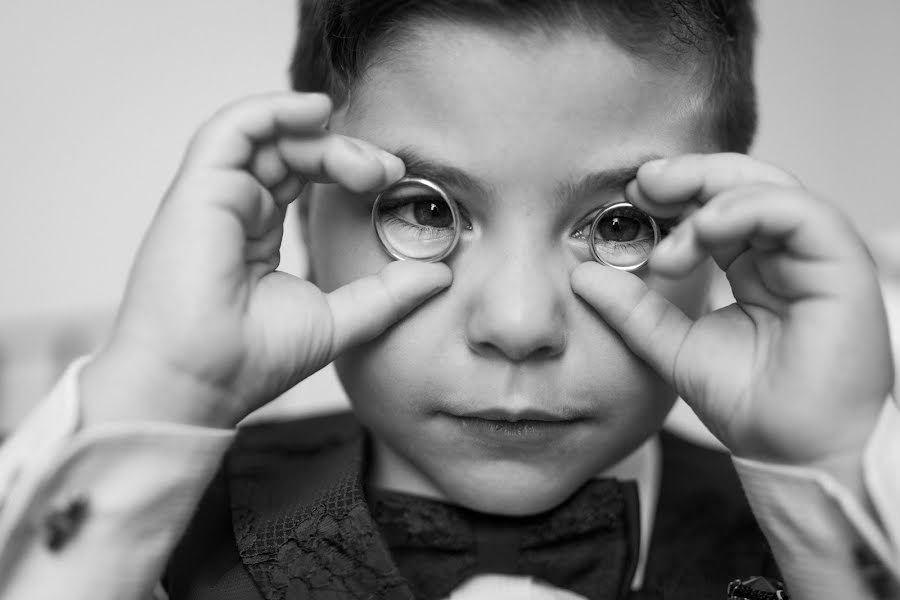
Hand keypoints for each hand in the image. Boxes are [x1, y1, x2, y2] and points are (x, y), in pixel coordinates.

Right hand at [82, 93, 450, 427]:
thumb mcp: (340, 320)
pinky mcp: (198, 189)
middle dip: (345, 152)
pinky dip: (275, 110)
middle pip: (291, 152)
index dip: (346, 167)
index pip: (302, 176)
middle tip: (389, 171)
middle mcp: (233, 209)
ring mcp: (214, 197)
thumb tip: (440, 274)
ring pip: (268, 135)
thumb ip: (389, 293)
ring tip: (367, 162)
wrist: (200, 385)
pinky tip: (317, 112)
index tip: (392, 179)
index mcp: (256, 234)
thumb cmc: (251, 361)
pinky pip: (233, 128)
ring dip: (322, 137)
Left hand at [572, 153, 893, 468]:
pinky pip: (799, 212)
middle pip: (742, 185)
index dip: (675, 194)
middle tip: (643, 183)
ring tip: (668, 219)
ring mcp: (814, 256)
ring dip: (711, 193)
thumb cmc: (749, 404)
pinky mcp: (840, 264)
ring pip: (770, 188)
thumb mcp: (672, 347)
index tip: (631, 195)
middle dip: (689, 175)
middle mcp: (784, 255)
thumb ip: (633, 310)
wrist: (792, 452)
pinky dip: (748, 208)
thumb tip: (582, 275)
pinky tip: (706, 227)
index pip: (714, 208)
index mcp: (751, 267)